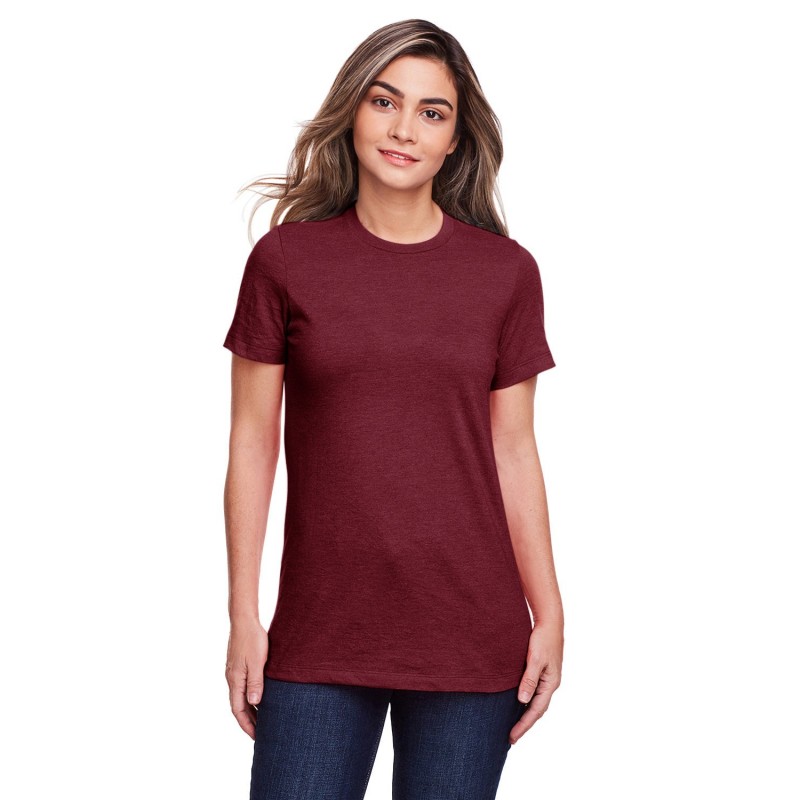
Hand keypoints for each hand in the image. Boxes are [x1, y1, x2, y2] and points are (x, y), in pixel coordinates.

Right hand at [225, 618, 268, 739]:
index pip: (238, 710)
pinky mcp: (238, 665)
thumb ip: (255, 682)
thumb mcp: (257, 662)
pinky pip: (243, 687)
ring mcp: (234, 672)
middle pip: (238, 706)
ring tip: (263, 718)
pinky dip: (251, 696)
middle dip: (249, 720)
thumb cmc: (252, 639)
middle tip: (262, 733)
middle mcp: (232, 678)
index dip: (247, 725)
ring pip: (241, 696)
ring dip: (251, 709)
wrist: (244, 620)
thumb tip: (254, 703)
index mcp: (235, 680)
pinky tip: (261, 696)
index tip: (256, 737)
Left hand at [509, 621, 562, 744]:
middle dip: (524, 724)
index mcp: (551, 684)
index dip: (524, 725)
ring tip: (513, 725)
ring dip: (525, 714)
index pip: (536, 711)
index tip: (512, 736)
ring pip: (536, 702)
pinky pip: (534, 692)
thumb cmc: (543, 638)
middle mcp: (550, 684)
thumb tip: (522, 701)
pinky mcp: (542, 672)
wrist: (550, 621)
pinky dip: (526, 701)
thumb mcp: (535, 659)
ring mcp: (547, 678)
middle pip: (537, 710)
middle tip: (510, 737)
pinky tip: (517, 703)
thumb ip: (529, 679)